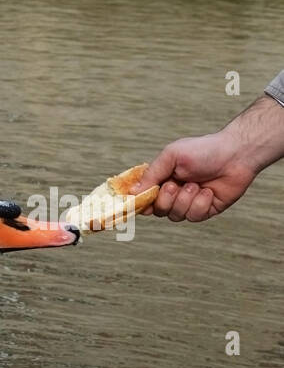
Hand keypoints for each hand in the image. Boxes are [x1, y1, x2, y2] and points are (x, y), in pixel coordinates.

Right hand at [138, 132, 256, 221]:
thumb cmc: (204, 150)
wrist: (236, 154)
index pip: (143, 198)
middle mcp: (173, 193)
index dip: (139, 202)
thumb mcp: (171, 156)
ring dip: (184, 200)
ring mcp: (189, 203)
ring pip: (175, 216)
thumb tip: (131, 193)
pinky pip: (194, 216)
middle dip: (165, 200)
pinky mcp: (205, 210)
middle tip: (174, 185)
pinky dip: (200, 203)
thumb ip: (151, 174)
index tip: (139, 201)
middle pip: (157, 211)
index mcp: (162, 180)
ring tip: (196, 185)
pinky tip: (208, 191)